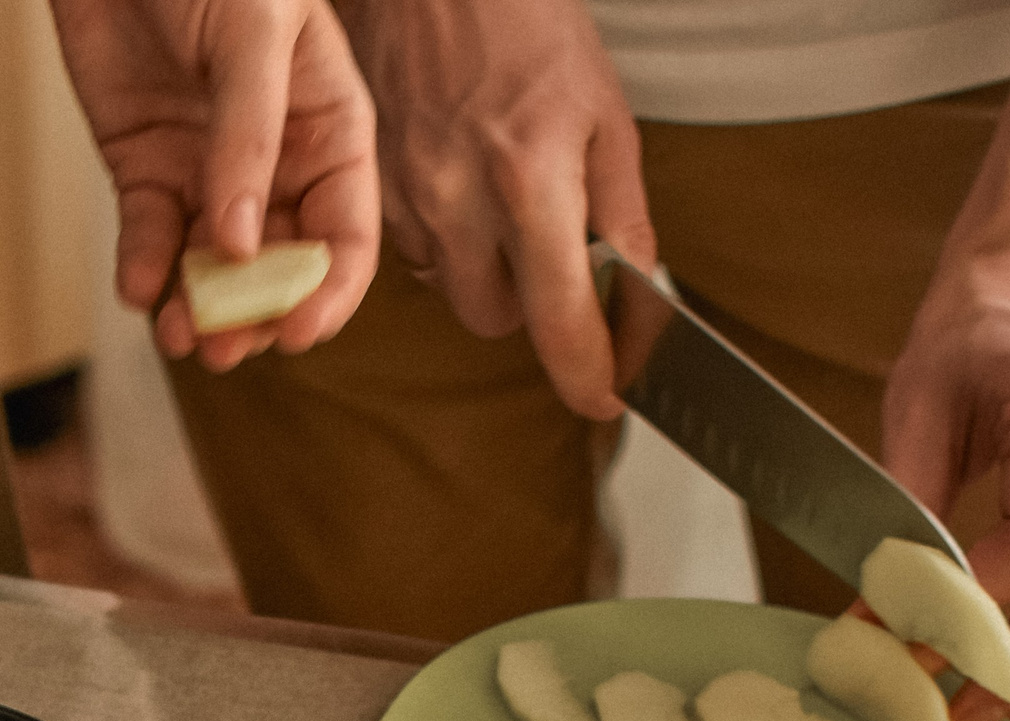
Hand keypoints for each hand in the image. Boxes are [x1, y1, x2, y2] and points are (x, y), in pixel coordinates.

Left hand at [52, 0, 378, 368]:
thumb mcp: (250, 34)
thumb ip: (248, 136)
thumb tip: (238, 242)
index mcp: (330, 133)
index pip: (347, 236)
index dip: (326, 293)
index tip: (293, 333)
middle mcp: (278, 166)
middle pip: (279, 269)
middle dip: (254, 316)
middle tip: (223, 346)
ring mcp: (212, 175)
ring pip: (214, 269)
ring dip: (199, 310)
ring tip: (180, 336)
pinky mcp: (148, 172)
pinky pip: (152, 240)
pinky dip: (145, 274)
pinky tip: (139, 291)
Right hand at [340, 0, 653, 419]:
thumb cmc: (523, 22)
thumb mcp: (603, 108)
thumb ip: (623, 210)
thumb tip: (638, 286)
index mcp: (529, 180)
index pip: (560, 320)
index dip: (588, 374)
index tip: (606, 395)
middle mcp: (458, 199)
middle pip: (497, 320)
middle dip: (529, 306)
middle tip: (553, 257)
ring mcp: (406, 196)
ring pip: (451, 289)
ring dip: (483, 271)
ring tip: (502, 204)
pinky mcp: (371, 188)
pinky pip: (415, 250)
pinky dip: (444, 237)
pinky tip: (460, 183)